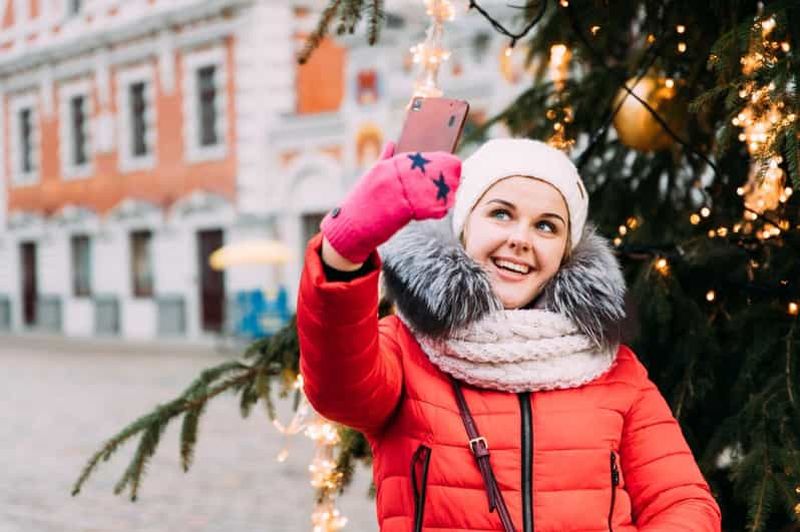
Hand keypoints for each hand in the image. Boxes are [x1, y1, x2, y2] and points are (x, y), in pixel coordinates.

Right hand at [320, 142, 460, 263]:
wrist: (350, 228)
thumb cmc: (362, 204)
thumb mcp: (370, 179)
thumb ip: (383, 159)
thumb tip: (391, 142)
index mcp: (383, 168)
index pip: (413, 159)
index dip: (431, 160)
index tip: (446, 160)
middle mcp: (389, 177)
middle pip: (422, 172)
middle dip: (440, 173)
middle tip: (456, 174)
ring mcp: (394, 193)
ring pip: (425, 188)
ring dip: (441, 190)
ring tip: (453, 191)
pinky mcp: (399, 210)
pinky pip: (422, 207)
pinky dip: (435, 208)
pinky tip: (443, 209)